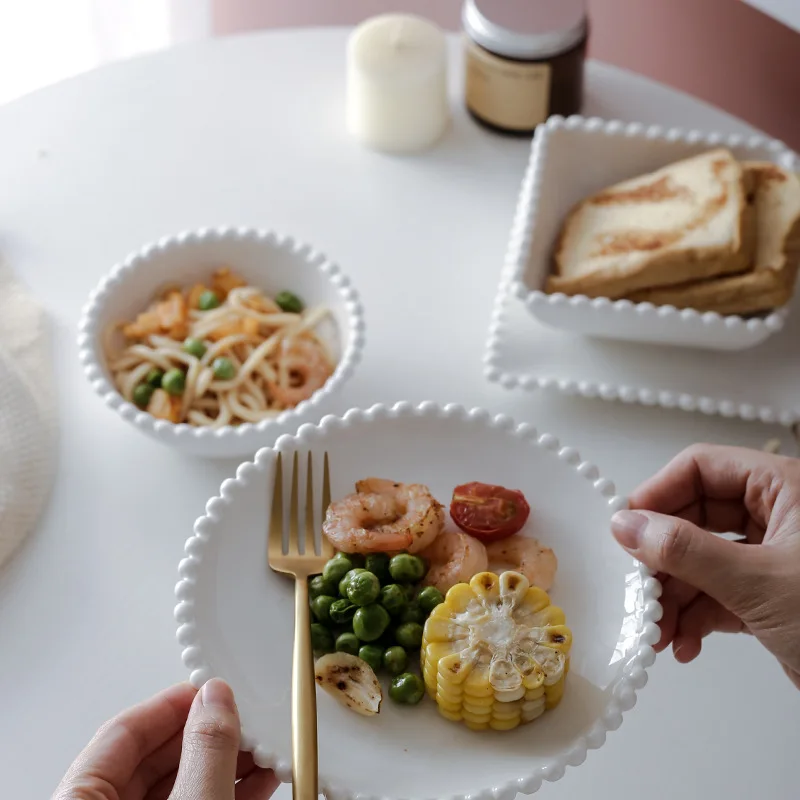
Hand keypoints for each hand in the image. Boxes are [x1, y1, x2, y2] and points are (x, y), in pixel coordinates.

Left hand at [53, 679, 278, 799]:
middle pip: (153, 758)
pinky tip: (258, 782)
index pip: (123, 732)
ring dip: (224, 764)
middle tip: (245, 719)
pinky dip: (224, 792)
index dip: (173, 704)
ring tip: (263, 750)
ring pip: (178, 785)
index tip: (213, 689)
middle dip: (209, 736)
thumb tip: (216, 699)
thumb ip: (206, 751)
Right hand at [610, 444, 799, 688]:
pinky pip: (715, 593)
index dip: (658, 494)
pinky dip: (694, 617)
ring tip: (657, 629)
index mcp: (784, 488)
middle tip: (638, 586)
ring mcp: (771, 557)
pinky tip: (682, 643)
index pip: (701, 467)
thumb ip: (686, 550)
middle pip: (694, 516)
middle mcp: (776, 515)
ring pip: (700, 559)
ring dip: (672, 596)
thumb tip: (626, 526)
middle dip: (663, 558)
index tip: (626, 527)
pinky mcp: (768, 595)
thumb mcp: (759, 582)